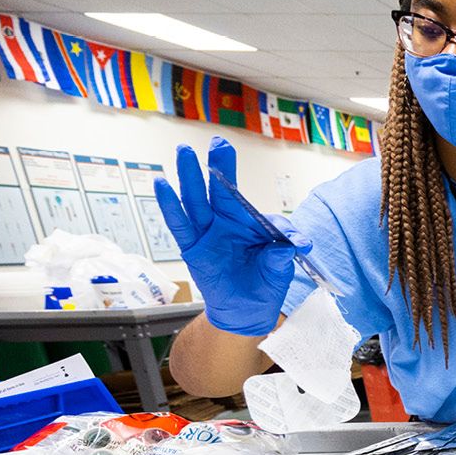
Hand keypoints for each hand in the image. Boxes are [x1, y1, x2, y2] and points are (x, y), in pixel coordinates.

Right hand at [154, 138, 306, 335]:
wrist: (247, 312)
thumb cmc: (264, 285)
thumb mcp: (279, 271)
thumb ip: (283, 257)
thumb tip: (292, 246)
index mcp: (250, 224)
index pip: (256, 209)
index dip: (276, 223)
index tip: (293, 236)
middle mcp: (227, 223)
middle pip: (221, 190)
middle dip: (219, 166)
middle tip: (219, 142)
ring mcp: (208, 233)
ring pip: (196, 200)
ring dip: (190, 177)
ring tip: (184, 152)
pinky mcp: (192, 248)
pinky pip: (179, 224)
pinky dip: (170, 205)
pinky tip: (162, 185)